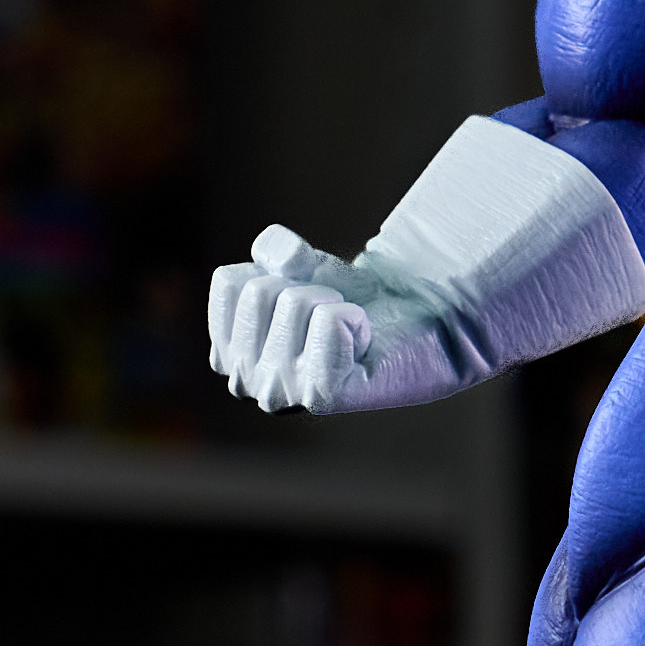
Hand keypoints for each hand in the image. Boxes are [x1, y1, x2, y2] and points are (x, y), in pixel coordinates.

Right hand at [209, 227, 435, 414]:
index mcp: (228, 351)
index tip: (302, 296)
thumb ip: (278, 251)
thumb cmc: (354, 298)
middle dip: (304, 287)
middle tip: (333, 313)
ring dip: (332, 302)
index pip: (229, 282)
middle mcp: (245, 382)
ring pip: (294, 302)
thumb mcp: (304, 264)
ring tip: (349, 329)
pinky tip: (364, 343)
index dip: (275, 273)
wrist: (415, 321)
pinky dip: (354, 318)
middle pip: (259, 291)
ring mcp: (281, 394)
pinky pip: (329, 323)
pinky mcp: (322, 396)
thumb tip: (274, 250)